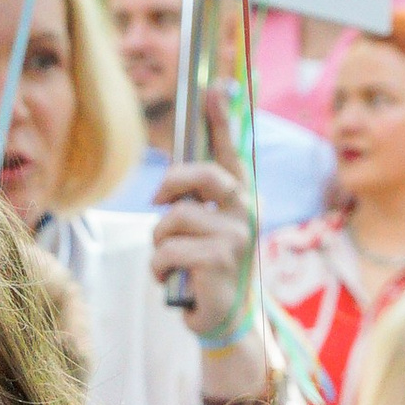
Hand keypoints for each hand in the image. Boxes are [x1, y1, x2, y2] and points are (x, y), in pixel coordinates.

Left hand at [153, 95, 257, 349]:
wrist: (225, 318)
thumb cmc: (206, 267)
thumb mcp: (204, 229)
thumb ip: (194, 201)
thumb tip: (170, 183)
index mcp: (241, 198)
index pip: (230, 151)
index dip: (221, 119)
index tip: (215, 86)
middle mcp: (245, 211)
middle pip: (201, 176)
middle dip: (172, 186)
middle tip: (158, 200)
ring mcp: (235, 235)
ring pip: (173, 219)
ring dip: (160, 242)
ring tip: (173, 260)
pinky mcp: (219, 260)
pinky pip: (167, 250)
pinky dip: (159, 268)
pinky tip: (174, 280)